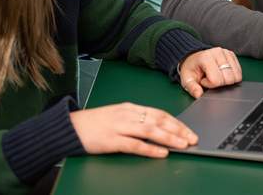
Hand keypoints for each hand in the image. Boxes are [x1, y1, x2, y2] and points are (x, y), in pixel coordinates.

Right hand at [70, 102, 198, 157]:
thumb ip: (135, 120)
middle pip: (158, 120)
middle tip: (192, 138)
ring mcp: (119, 126)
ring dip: (169, 138)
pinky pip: (134, 144)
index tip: (188, 130)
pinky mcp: (111, 140)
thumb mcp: (117, 116)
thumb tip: (157, 128)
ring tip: (182, 144)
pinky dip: (150, 148)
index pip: (158, 113)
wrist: (70, 127)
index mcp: (129, 108)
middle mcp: (127, 115)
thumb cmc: (94, 124)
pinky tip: (161, 152)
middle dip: (178, 129)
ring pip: (150, 130)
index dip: (176, 122)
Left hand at [178, 47, 242, 97]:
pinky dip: (232, 76)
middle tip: (211, 79)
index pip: (216, 80)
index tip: (204, 81)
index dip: (210, 85)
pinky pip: (239, 72)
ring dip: (227, 80)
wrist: (194, 57)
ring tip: (216, 76)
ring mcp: (226, 53)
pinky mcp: (232, 55)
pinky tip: (222, 73)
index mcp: (206, 57)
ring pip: (237, 76)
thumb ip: (192, 88)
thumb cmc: (192, 68)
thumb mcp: (187, 79)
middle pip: (229, 79)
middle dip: (220, 83)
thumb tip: (199, 95)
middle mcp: (218, 53)